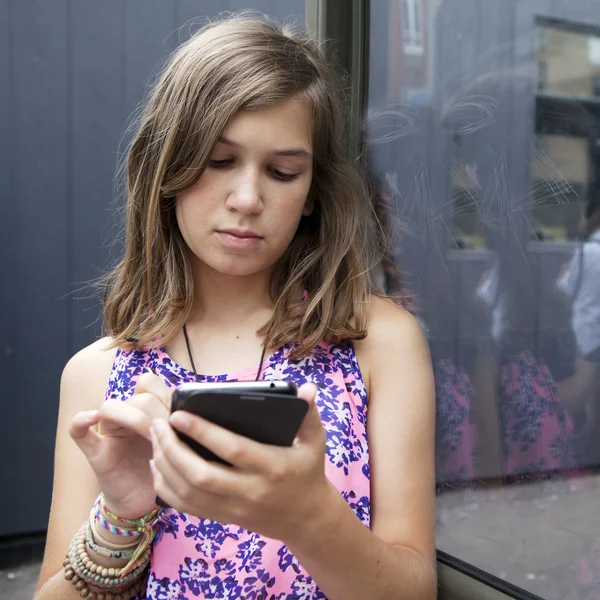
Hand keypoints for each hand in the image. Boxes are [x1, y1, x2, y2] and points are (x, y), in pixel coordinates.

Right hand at [69, 372, 171, 517]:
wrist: (144, 500)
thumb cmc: (165, 468)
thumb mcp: (179, 444)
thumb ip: (183, 423)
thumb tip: (200, 408)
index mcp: (147, 408)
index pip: (150, 383)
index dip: (167, 394)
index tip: (185, 415)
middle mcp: (126, 414)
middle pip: (139, 396)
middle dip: (159, 412)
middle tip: (173, 432)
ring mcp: (108, 431)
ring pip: (112, 407)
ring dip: (136, 419)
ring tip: (153, 438)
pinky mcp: (95, 452)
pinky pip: (78, 432)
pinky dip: (82, 421)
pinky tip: (93, 418)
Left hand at [150, 383, 332, 541]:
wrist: (306, 518)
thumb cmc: (307, 470)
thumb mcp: (315, 441)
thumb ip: (309, 413)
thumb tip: (307, 388)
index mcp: (272, 467)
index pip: (232, 450)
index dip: (203, 432)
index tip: (178, 414)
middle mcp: (251, 491)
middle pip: (201, 475)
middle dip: (173, 449)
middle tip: (157, 424)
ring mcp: (235, 508)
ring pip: (189, 493)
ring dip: (165, 466)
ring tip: (154, 439)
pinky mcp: (224, 518)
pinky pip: (188, 507)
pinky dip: (167, 488)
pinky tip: (158, 465)